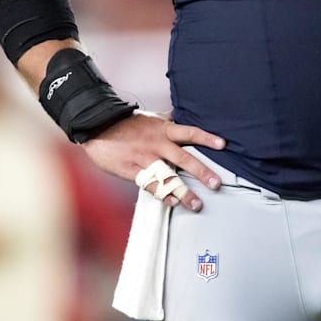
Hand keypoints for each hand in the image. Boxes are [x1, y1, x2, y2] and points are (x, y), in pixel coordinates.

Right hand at [82, 110, 225, 210]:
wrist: (98, 125)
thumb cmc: (125, 122)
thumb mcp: (150, 117)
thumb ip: (166, 120)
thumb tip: (180, 116)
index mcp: (163, 129)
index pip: (190, 132)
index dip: (206, 138)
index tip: (223, 145)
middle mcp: (157, 144)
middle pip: (184, 158)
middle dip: (202, 172)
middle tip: (216, 184)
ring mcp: (144, 158)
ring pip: (168, 176)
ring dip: (183, 191)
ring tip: (196, 204)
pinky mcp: (131, 170)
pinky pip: (149, 185)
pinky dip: (162, 195)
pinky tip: (172, 203)